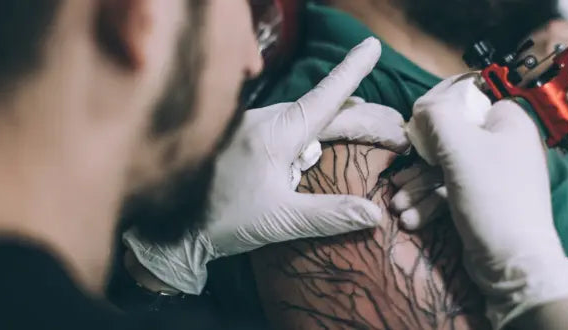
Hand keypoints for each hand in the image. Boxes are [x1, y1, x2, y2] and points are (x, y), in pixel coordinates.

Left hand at [124, 38, 410, 294]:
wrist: (172, 228)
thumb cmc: (222, 221)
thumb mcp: (279, 221)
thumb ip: (329, 215)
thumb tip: (375, 212)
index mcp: (276, 133)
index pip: (325, 97)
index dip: (352, 71)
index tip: (372, 45)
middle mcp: (265, 122)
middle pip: (324, 109)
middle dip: (362, 114)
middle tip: (395, 128)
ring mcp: (253, 129)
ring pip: (305, 117)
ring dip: (338, 122)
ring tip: (368, 129)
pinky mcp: (245, 141)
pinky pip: (289, 127)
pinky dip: (315, 132)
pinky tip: (321, 146)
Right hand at [407, 76, 567, 327]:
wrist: (513, 261)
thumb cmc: (490, 196)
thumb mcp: (458, 147)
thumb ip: (436, 116)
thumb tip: (422, 105)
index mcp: (508, 122)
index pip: (467, 102)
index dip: (438, 113)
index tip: (415, 132)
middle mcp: (504, 145)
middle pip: (450, 140)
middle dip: (419, 164)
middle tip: (399, 182)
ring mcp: (495, 176)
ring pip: (445, 170)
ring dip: (419, 188)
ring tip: (399, 207)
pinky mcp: (484, 202)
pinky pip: (451, 193)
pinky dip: (430, 204)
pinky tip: (412, 220)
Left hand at [526, 20, 567, 180]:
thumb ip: (566, 66)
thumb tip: (518, 67)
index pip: (554, 30)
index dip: (527, 49)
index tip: (515, 70)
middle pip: (554, 52)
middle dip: (530, 74)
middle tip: (519, 92)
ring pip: (560, 86)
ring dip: (542, 102)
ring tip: (538, 113)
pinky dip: (557, 122)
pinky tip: (556, 128)